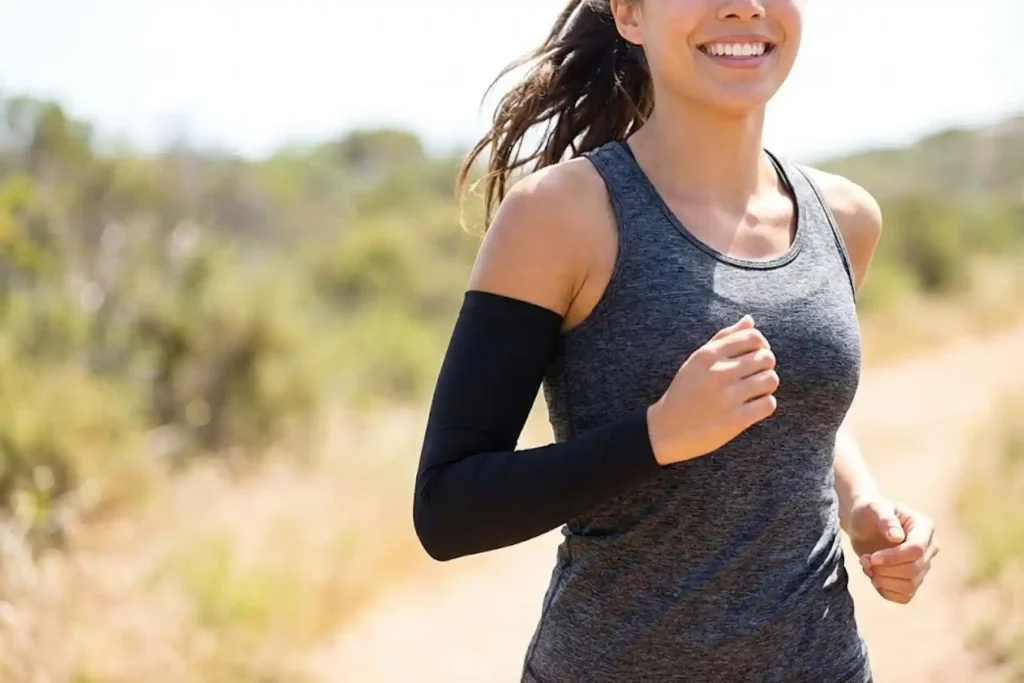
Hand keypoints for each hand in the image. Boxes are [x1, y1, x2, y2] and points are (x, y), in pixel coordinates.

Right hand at [648, 315, 778, 464]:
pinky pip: (768, 404)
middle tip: (756, 375)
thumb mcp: (696, 361)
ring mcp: (727, 397)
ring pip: (770, 380)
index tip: (755, 355)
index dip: (761, 345)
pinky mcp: (735, 421)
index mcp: (708, 355)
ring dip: (767, 385)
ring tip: (756, 390)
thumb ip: (723, 338)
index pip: (752, 337)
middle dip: (766, 365)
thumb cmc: (684, 392)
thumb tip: (749, 320)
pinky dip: (765, 404)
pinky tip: (753, 406)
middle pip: (766, 358)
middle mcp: (718, 373)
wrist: (666, 430)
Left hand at [848, 498, 938, 604]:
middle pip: (913, 570)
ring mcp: (922, 565)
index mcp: (924, 527)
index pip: (916, 549)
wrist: (863, 523)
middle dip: (885, 569)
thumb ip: (886, 520)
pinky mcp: (912, 579)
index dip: (893, 557)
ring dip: (883, 580)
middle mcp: (929, 548)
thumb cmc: (869, 512)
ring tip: (867, 566)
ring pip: (909, 586)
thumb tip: (897, 537)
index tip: (872, 557)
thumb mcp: (874, 508)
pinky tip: (873, 578)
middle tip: (865, 560)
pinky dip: (886, 591)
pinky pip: (904, 596)